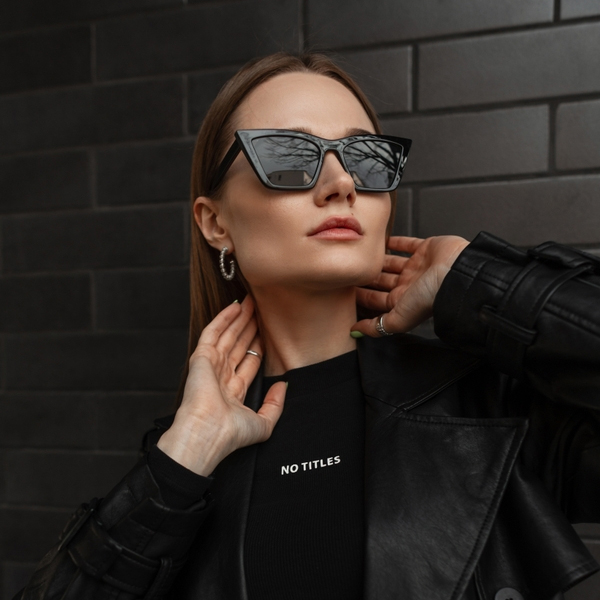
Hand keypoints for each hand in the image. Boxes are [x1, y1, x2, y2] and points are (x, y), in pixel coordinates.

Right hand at [157, 295, 285, 475]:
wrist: (208, 434)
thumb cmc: (230, 434)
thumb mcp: (263, 423)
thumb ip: (275, 405)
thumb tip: (283, 385)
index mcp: (233, 392)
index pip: (249, 362)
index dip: (259, 345)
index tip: (269, 332)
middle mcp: (221, 377)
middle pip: (239, 345)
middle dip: (250, 327)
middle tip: (262, 310)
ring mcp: (210, 365)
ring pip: (228, 335)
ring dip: (240, 318)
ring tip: (252, 302)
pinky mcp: (201, 357)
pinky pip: (213, 332)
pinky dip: (224, 318)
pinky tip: (236, 306)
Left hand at [352, 235, 468, 336]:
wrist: (456, 273)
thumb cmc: (431, 297)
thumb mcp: (398, 319)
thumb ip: (377, 327)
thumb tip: (355, 332)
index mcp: (403, 302)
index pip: (377, 300)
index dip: (361, 295)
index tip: (345, 289)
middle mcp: (410, 285)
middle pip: (382, 281)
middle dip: (367, 277)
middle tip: (349, 269)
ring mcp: (418, 267)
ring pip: (392, 263)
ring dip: (378, 260)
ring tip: (361, 254)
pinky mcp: (427, 249)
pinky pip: (407, 244)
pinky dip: (395, 241)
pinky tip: (382, 240)